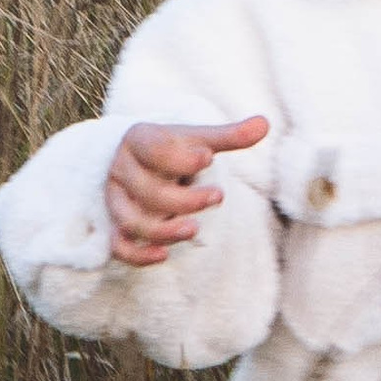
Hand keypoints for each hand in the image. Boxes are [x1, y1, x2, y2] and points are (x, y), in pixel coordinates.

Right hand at [106, 114, 269, 266]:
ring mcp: (116, 199)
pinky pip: (119, 245)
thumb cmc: (174, 149)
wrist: (144, 162)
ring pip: (132, 221)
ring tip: (195, 229)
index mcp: (139, 139)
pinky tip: (164, 255)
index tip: (209, 158)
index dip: (180, 157)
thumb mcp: (198, 139)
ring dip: (163, 230)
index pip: (153, 148)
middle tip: (218, 196)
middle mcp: (122, 169)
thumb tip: (264, 124)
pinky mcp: (116, 225)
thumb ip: (229, 136)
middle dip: (183, 199)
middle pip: (147, 191)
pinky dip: (138, 254)